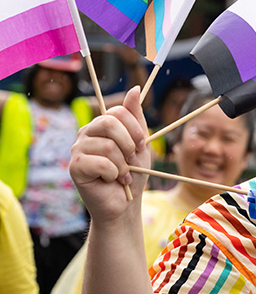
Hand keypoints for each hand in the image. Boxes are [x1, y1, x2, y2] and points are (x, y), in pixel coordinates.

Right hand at [70, 87, 150, 223]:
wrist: (125, 204)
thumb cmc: (133, 175)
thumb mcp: (140, 145)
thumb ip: (137, 119)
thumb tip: (135, 89)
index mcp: (101, 126)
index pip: (118, 112)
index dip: (135, 129)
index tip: (142, 145)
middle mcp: (86, 134)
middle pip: (110, 123)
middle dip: (129, 144)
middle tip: (132, 160)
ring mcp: (78, 149)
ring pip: (108, 146)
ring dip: (124, 165)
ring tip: (123, 175)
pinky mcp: (76, 167)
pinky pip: (101, 164)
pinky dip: (114, 174)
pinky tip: (112, 181)